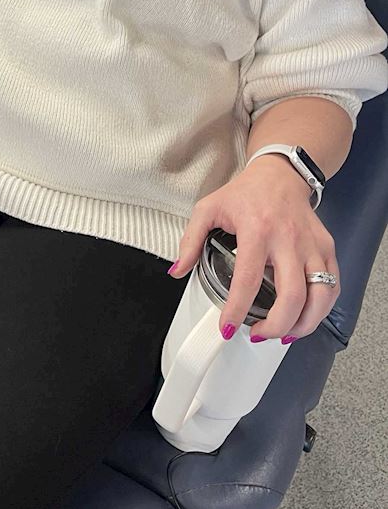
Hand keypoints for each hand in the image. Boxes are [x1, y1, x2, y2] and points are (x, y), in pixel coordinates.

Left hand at [169, 156, 339, 342]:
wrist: (280, 174)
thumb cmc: (245, 193)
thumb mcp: (208, 209)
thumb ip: (190, 240)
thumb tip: (177, 270)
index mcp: (256, 230)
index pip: (248, 280)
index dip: (237, 310)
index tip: (226, 327)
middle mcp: (288, 240)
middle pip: (292, 296)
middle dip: (275, 326)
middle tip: (258, 334)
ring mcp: (311, 245)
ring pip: (320, 296)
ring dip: (303, 324)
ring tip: (283, 333)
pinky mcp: (326, 248)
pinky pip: (332, 286)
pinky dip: (322, 309)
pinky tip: (304, 317)